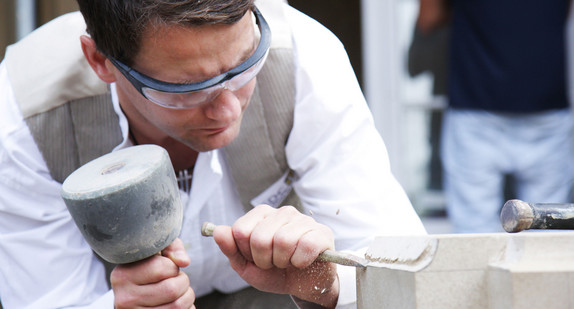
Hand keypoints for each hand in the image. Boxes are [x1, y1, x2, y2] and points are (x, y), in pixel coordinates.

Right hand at [111, 238, 195, 307]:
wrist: (135, 295)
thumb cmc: (148, 269)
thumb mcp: (155, 251)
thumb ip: (171, 247)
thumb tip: (184, 261)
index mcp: (122, 276)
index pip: (162, 268)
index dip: (173, 266)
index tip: (168, 268)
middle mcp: (125, 298)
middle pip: (171, 289)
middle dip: (182, 281)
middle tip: (176, 280)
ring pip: (178, 306)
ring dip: (186, 296)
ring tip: (177, 291)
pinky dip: (187, 307)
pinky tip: (175, 302)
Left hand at [213, 205, 338, 307]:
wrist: (304, 285)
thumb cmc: (275, 272)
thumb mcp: (247, 266)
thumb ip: (231, 249)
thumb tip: (217, 231)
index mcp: (262, 215)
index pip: (240, 230)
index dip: (246, 252)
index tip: (256, 257)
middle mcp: (283, 212)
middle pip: (260, 237)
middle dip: (264, 260)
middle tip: (274, 263)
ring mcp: (304, 220)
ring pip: (283, 241)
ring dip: (282, 262)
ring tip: (288, 262)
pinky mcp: (321, 233)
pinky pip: (304, 247)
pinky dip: (300, 262)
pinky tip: (302, 262)